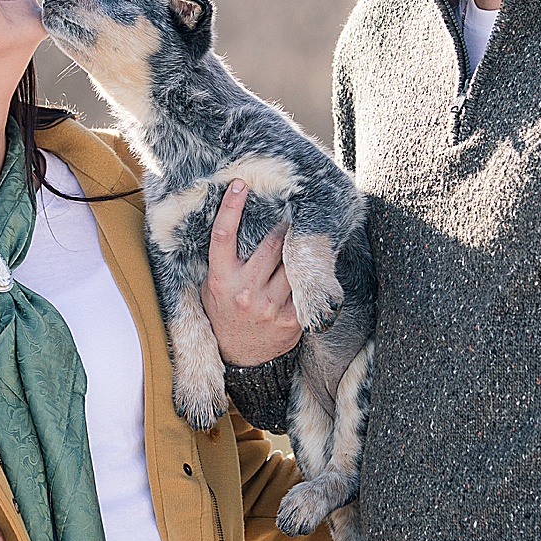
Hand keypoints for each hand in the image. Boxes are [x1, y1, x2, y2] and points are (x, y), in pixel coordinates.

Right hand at [202, 177, 303, 367]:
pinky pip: (307, 287)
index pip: (223, 236)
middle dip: (284, 223)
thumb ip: (224, 258)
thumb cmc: (225, 311)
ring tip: (312, 224)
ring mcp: (269, 307)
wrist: (238, 357)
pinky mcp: (290, 320)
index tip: (241, 183)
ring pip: (293, 264)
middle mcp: (245, 292)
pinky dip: (317, 269)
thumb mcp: (213, 285)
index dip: (231, 208)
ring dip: (302, 244)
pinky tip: (327, 254)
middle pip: (271, 244)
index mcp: (221, 279)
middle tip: (292, 203)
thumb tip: (235, 216)